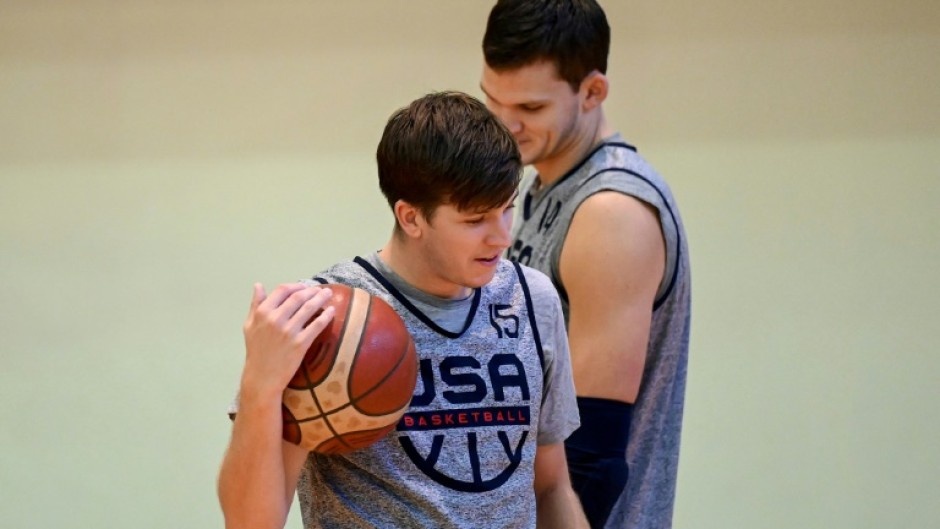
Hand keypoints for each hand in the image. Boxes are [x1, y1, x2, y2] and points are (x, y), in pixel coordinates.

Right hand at [240, 283, 334, 402]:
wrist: (262, 377)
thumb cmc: (256, 351)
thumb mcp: (249, 325)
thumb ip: (255, 305)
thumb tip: (258, 285)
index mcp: (262, 313)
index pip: (282, 290)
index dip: (296, 285)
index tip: (304, 286)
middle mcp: (275, 319)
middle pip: (298, 297)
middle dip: (312, 290)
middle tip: (321, 289)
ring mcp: (288, 331)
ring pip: (309, 308)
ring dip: (321, 298)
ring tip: (328, 294)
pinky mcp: (300, 343)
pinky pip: (316, 325)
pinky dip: (326, 316)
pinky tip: (332, 311)